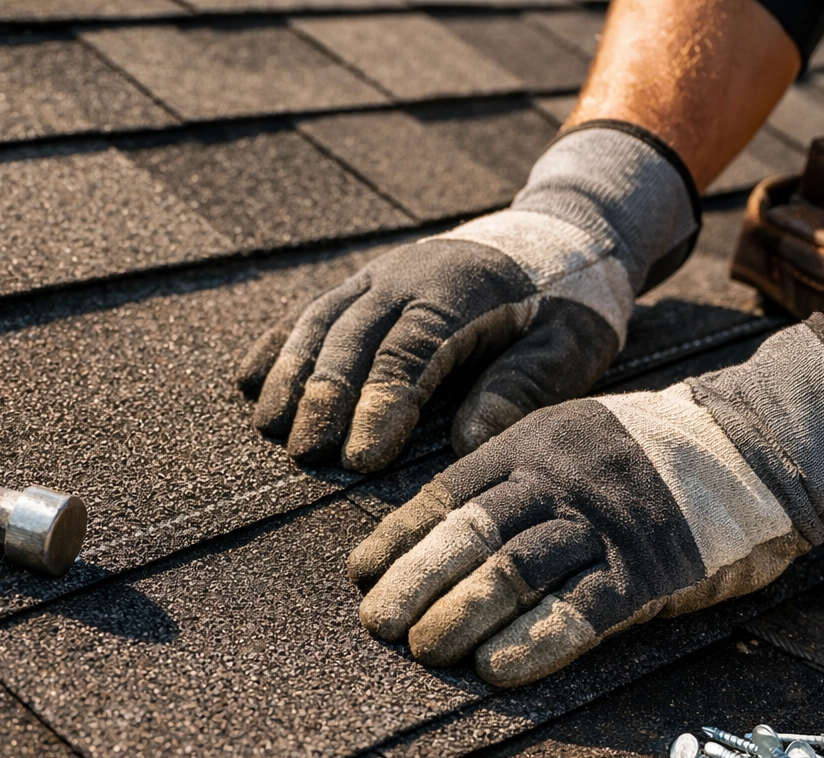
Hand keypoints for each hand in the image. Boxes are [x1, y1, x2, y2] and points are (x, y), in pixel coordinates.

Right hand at [235, 123, 703, 472]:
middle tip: (305, 455)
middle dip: (324, 397)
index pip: (410, 352)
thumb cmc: (573, 302)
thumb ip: (527, 384)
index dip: (380, 405)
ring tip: (270, 429)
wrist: (563, 231)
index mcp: (462, 290)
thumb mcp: (573, 343)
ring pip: (322, 321)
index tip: (361, 459)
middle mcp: (410, 273)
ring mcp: (381, 272)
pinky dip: (279, 344)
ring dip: (291, 374)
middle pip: (353, 336)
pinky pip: (312, 310)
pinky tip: (249, 380)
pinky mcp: (366, 280)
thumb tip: (472, 438)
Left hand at [344, 316, 823, 685]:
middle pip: (471, 535)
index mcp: (533, 443)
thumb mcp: (571, 439)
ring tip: (425, 651)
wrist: (753, 443)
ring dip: (461, 616)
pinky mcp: (647, 570)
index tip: (361, 572)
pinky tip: (497, 670)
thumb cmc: (647, 455)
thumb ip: (515, 480)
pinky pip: (581, 611)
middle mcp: (561, 480)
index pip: (448, 493)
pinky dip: (535, 642)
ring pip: (515, 572)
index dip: (400, 537)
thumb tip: (441, 536)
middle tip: (377, 623)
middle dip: (415, 582)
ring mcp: (604, 524)